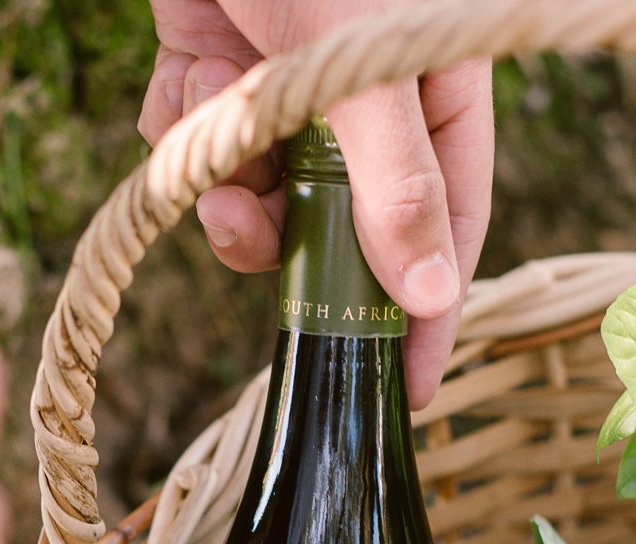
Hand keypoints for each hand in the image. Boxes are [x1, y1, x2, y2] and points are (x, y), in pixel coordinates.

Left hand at [139, 0, 492, 410]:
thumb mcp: (362, 60)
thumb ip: (397, 181)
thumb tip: (434, 296)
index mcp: (432, 86)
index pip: (451, 224)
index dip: (430, 310)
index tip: (412, 391)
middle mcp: (365, 98)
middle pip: (348, 225)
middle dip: (302, 250)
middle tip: (270, 262)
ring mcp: (287, 88)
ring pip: (265, 197)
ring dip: (231, 191)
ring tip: (216, 145)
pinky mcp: (214, 72)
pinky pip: (202, 146)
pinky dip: (185, 130)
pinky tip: (185, 75)